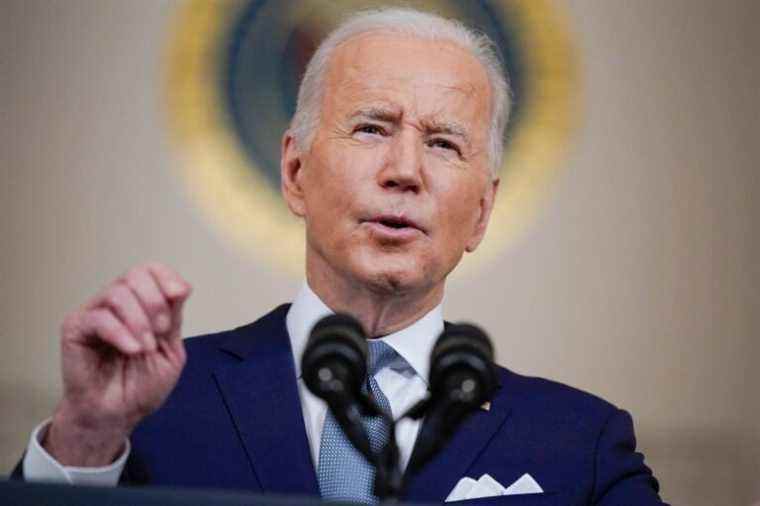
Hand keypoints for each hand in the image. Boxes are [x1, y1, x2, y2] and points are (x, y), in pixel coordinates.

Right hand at [44, 262, 191, 466]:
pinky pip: (99, 318)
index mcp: (140, 304)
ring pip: (117, 293)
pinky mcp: (75, 329)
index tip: (180, 295)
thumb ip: (174, 319)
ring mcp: (94, 313)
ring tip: (146, 347)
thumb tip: (181, 287)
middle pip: (135, 275)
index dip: (167, 277)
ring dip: (140, 320)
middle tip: (162, 330)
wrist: (118, 415)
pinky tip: (133, 350)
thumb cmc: (141, 386)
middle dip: (155, 301)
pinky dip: (121, 333)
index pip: (150, 270)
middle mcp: (117, 303)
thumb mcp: (170, 351)